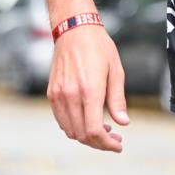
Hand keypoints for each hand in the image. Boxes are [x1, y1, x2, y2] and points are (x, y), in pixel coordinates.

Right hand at [46, 25, 128, 151]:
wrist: (73, 29)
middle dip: (99, 143)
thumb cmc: (97, 47)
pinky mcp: (51, 92)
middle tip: (114, 138)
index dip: (106, 143)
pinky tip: (87, 119)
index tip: (118, 145)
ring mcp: (58, 94)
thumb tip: (123, 122)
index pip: (94, 130)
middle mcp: (70, 95)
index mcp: (89, 90)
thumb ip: (117, 100)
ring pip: (69, 130)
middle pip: (81, 134)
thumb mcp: (115, 71)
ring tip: (102, 129)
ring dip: (86, 136)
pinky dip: (73, 126)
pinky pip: (61, 119)